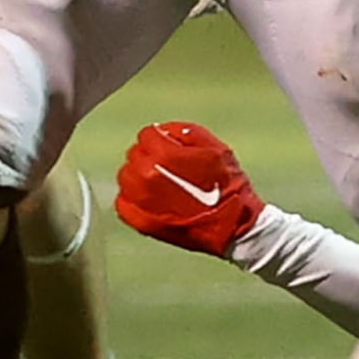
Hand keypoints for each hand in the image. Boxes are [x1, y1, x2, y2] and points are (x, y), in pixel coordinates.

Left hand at [115, 121, 263, 256]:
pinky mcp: (141, 222)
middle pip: (135, 155)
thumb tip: (164, 131)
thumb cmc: (229, 186)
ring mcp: (141, 201)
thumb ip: (187, 133)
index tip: (171, 147)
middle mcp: (146, 176)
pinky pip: (123, 203)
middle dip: (150, 156)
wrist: (234, 227)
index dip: (161, 139)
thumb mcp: (216, 148)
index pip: (147, 135)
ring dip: (140, 176)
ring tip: (161, 183)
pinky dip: (133, 199)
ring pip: (126, 177)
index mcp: (163, 155)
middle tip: (169, 167)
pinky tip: (150, 200)